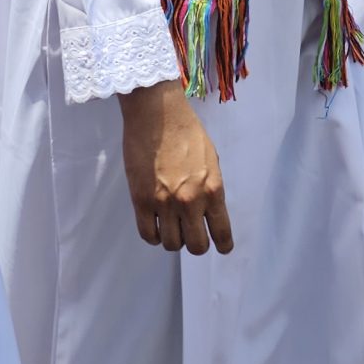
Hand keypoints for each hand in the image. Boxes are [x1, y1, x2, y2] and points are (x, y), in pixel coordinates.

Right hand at [118, 79, 231, 254]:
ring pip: (172, 244)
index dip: (223, 245)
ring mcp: (164, 204)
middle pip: (196, 245)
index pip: (221, 232)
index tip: (222, 248)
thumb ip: (211, 188)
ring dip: (173, 239)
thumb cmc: (188, 131)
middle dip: (197, 244)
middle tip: (192, 235)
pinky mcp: (141, 201)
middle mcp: (191, 202)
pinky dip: (154, 235)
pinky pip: (148, 234)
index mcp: (213, 190)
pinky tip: (156, 225)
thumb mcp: (211, 160)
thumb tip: (208, 210)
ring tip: (171, 226)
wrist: (157, 114)